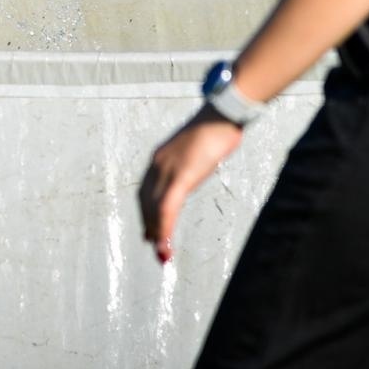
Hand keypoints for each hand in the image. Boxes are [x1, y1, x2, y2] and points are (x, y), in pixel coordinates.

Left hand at [138, 108, 243, 264]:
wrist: (222, 114)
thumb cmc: (216, 130)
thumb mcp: (198, 150)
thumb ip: (190, 163)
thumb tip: (194, 171)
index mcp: (161, 158)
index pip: (146, 191)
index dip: (146, 213)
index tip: (148, 231)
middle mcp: (158, 164)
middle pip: (146, 202)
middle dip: (150, 226)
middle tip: (156, 249)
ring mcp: (168, 169)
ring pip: (154, 208)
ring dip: (157, 233)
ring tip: (162, 254)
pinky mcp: (181, 175)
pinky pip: (167, 206)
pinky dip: (164, 227)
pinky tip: (164, 243)